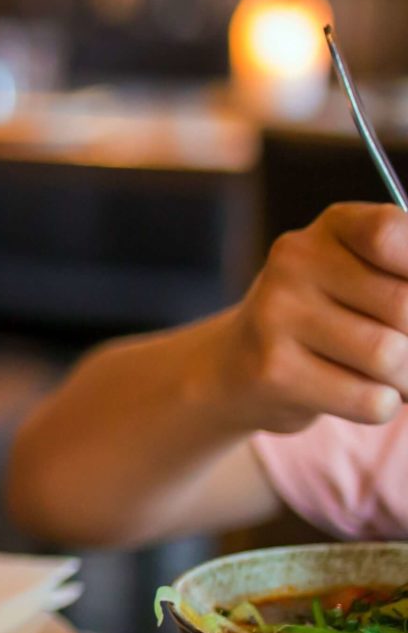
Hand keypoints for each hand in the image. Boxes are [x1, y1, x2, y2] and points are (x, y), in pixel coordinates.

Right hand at [215, 203, 407, 432]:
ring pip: (389, 356)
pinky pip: (370, 400)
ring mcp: (277, 314)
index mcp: (332, 227)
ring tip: (384, 376)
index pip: (388, 232)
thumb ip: (407, 275)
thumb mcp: (370, 274)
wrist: (240, 363)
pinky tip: (358, 393)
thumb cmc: (330, 317)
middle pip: (404, 305)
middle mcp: (295, 261)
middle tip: (401, 347)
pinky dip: (382, 406)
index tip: (404, 297)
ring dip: (405, 379)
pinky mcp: (274, 370)